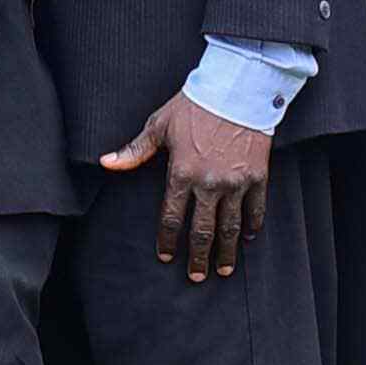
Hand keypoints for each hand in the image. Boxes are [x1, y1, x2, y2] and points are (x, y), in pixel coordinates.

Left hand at [98, 91, 274, 277]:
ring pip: (231, 227)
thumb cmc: (194, 104)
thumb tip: (106, 163)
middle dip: (198, 257)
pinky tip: (247, 239)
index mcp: (182, 173)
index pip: (172, 218)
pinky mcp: (258, 176)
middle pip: (202, 231)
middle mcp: (209, 183)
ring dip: (226, 251)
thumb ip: (135, 150)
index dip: (169, 241)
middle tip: (196, 276)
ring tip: (223, 270)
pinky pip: (256, 209)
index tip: (167, 257)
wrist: (237, 88)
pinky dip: (252, 226)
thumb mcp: (160, 124)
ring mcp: (236, 182)